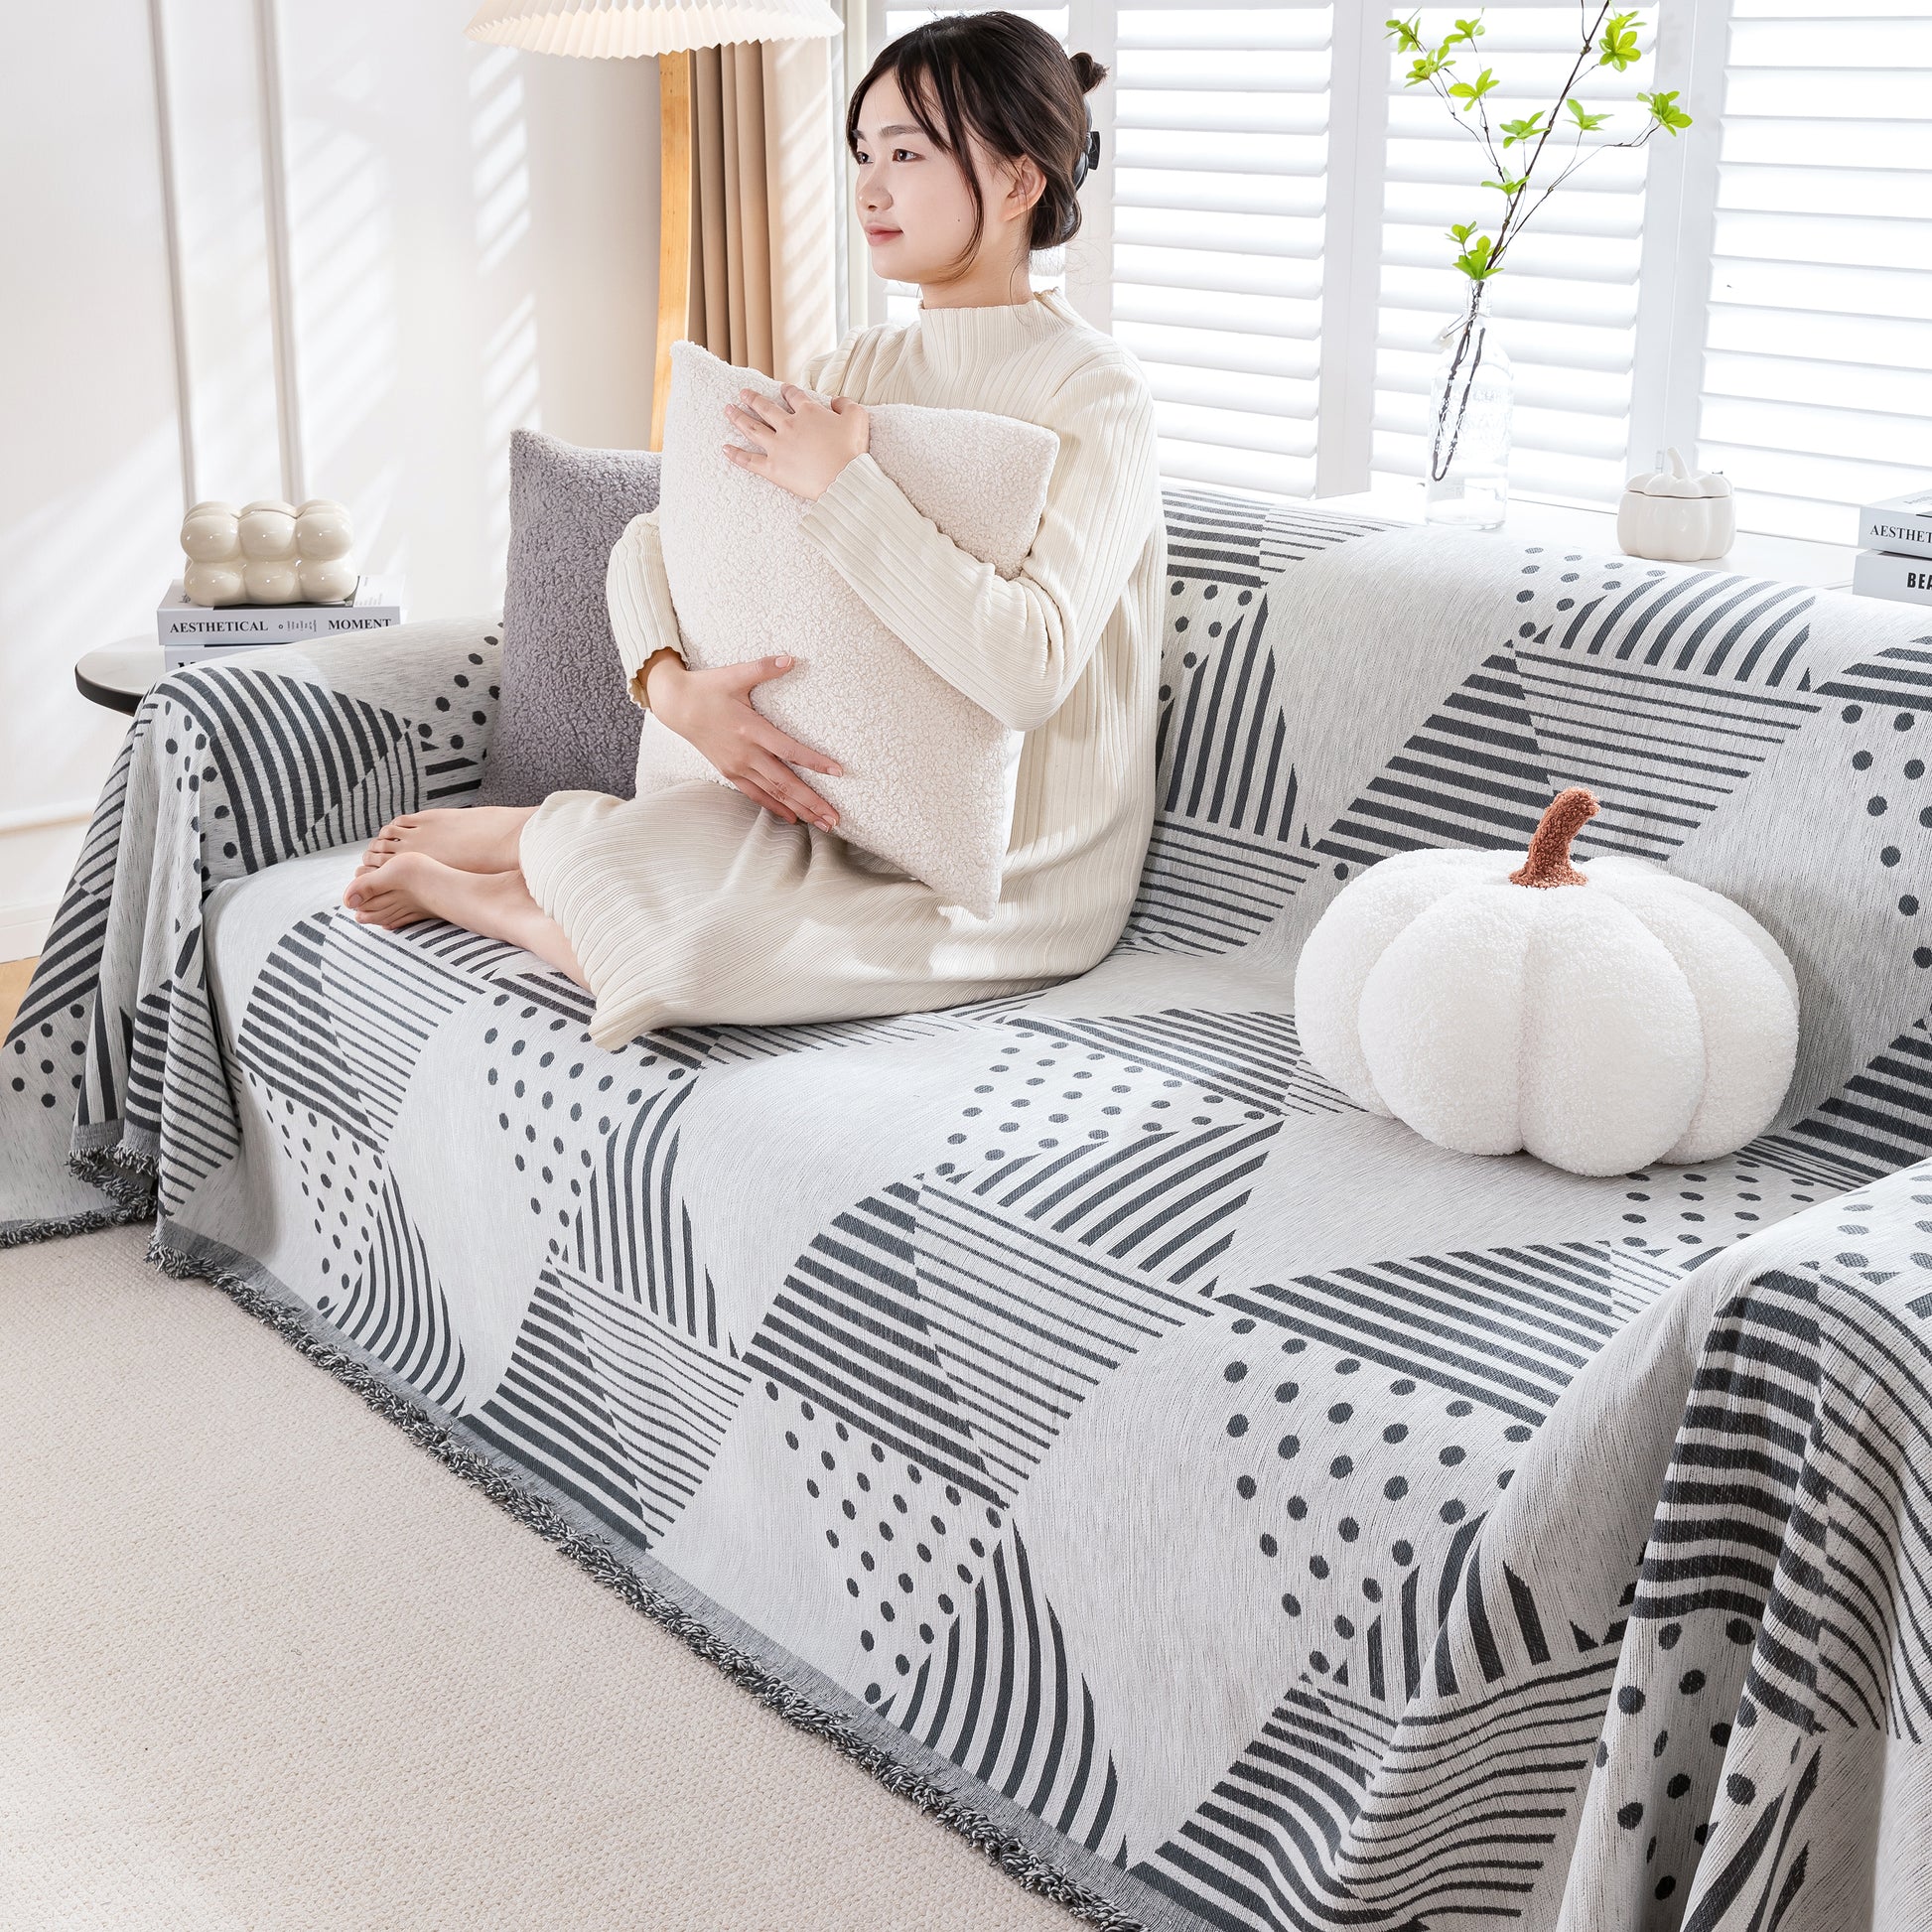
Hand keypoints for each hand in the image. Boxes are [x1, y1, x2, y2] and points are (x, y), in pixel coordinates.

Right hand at [644, 649, 842, 829]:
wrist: (676, 706)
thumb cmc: (708, 688)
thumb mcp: (735, 674)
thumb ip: (765, 667)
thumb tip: (792, 658)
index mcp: (751, 730)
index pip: (790, 751)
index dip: (815, 762)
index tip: (838, 772)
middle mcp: (746, 754)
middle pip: (786, 783)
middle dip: (813, 802)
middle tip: (836, 818)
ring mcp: (737, 766)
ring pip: (774, 794)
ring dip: (800, 810)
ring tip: (823, 825)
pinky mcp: (730, 772)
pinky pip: (756, 795)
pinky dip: (775, 807)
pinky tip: (793, 819)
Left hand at [722, 384, 869, 501]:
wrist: (844, 479)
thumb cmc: (852, 450)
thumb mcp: (857, 418)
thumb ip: (845, 404)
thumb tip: (835, 400)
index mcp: (808, 412)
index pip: (793, 396)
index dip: (787, 391)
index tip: (783, 389)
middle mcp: (789, 425)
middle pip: (765, 408)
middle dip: (753, 399)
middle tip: (743, 393)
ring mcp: (778, 446)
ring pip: (752, 428)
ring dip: (738, 417)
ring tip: (728, 410)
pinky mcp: (773, 468)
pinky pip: (749, 460)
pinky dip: (735, 454)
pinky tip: (724, 448)